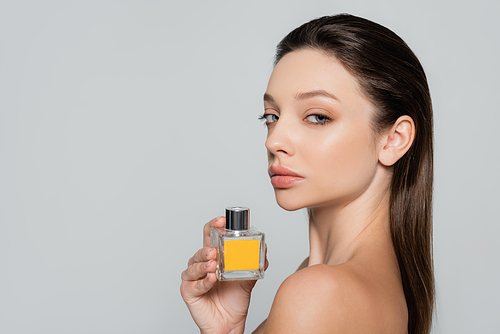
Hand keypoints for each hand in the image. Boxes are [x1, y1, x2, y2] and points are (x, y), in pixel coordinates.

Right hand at [180, 216, 267, 333]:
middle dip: (207, 248)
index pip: (210, 235)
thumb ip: (253, 263)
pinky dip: (203, 281)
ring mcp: (193, 278)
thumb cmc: (235, 300)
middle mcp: (201, 264)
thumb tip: (263, 248)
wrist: (230, 324)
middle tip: (215, 250)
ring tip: (213, 264)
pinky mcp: (188, 292)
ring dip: (203, 264)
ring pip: (193, 265)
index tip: (221, 221)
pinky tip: (211, 279)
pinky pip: (193, 284)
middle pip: (200, 250)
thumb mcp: (248, 279)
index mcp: (214, 257)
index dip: (214, 226)